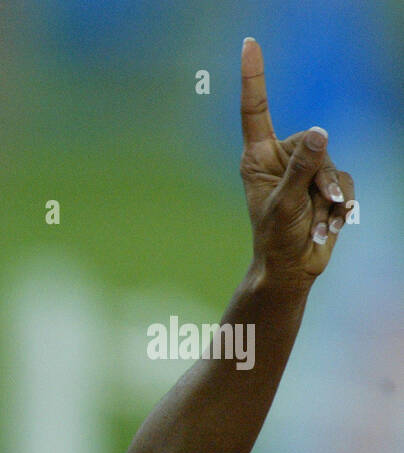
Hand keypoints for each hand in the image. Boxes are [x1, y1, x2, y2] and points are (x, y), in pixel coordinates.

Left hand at [239, 37, 353, 291]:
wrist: (292, 267)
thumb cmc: (275, 237)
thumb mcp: (285, 202)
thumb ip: (303, 167)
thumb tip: (320, 131)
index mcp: (257, 157)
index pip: (255, 110)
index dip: (253, 77)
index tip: (248, 44)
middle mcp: (280, 158)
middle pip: (313, 141)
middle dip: (320, 173)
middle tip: (312, 202)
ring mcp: (304, 170)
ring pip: (332, 162)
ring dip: (329, 194)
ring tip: (316, 219)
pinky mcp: (324, 183)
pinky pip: (344, 181)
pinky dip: (340, 204)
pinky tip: (326, 224)